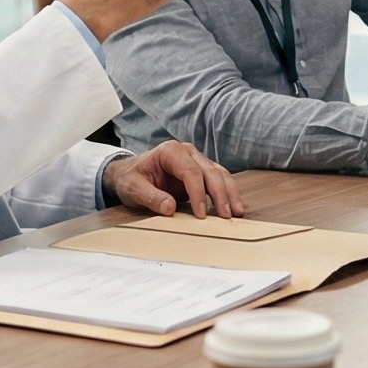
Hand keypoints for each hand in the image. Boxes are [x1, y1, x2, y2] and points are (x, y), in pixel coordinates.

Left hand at [104, 140, 245, 218]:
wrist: (129, 174)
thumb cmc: (130, 178)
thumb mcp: (132, 188)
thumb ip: (150, 197)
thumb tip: (169, 207)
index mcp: (170, 151)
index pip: (190, 171)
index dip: (198, 193)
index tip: (201, 215)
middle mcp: (187, 153)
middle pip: (210, 171)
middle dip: (221, 194)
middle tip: (227, 215)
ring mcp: (197, 161)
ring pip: (220, 175)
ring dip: (230, 193)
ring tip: (237, 212)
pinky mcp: (201, 173)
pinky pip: (219, 181)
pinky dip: (228, 193)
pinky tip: (238, 205)